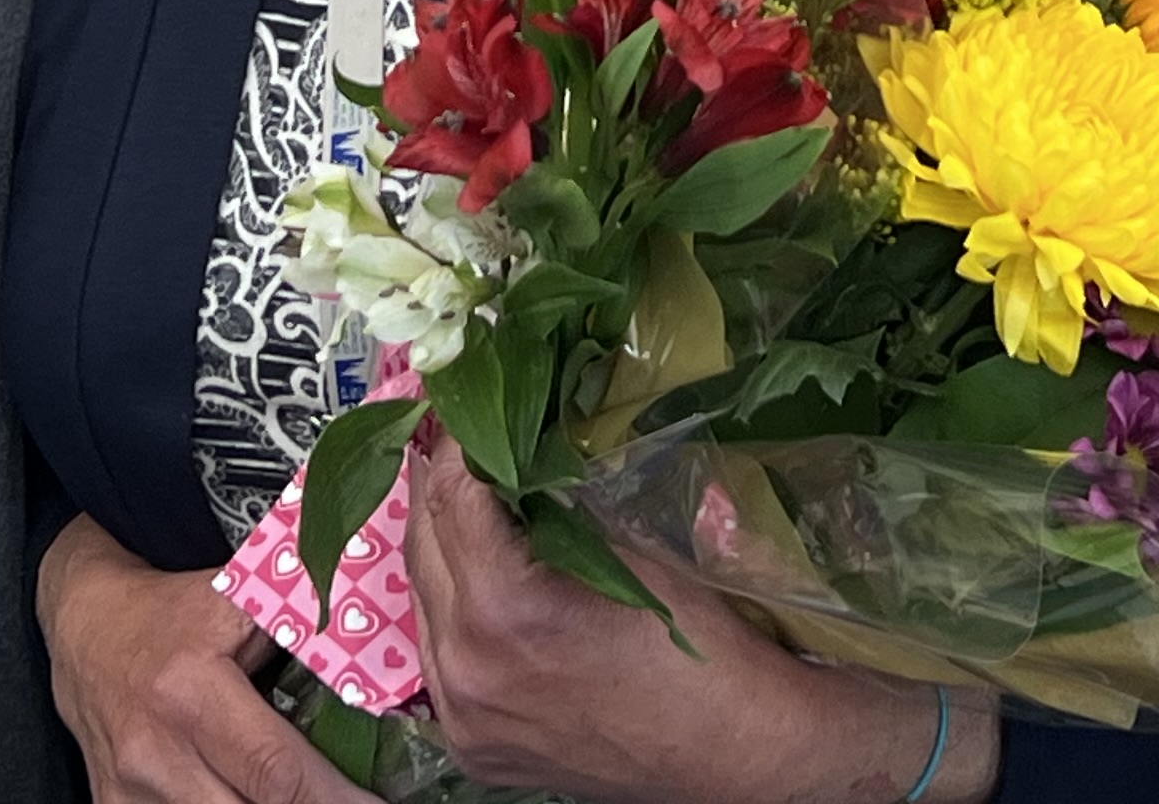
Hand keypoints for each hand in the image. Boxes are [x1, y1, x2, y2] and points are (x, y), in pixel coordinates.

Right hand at [39, 515, 369, 803]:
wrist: (84, 627)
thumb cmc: (169, 613)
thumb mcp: (233, 600)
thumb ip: (296, 622)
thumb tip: (374, 645)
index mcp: (191, 694)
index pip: (276, 771)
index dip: (335, 800)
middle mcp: (157, 756)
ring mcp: (129, 795)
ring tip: (313, 801)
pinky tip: (250, 799)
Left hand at [400, 434, 992, 803]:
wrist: (736, 751)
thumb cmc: (699, 641)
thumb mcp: (627, 549)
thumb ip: (551, 503)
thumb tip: (510, 448)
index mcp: (501, 613)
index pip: (451, 499)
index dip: (458, 444)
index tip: (470, 407)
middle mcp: (463, 671)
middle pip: (422, 549)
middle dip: (441, 487)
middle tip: (463, 440)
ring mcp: (463, 718)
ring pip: (424, 605)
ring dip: (442, 549)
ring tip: (471, 501)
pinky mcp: (473, 747)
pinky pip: (441, 658)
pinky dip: (454, 612)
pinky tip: (483, 581)